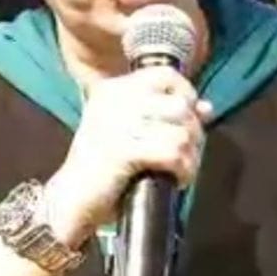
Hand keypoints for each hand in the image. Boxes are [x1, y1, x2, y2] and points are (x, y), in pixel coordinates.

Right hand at [44, 67, 211, 247]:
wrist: (70, 201)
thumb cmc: (104, 169)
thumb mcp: (133, 133)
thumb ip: (166, 116)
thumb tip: (206, 107)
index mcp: (113, 90)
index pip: (166, 74)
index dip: (186, 94)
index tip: (189, 119)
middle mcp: (115, 99)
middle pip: (180, 104)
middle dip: (193, 132)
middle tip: (186, 154)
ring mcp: (117, 123)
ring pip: (181, 131)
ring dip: (190, 156)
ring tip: (181, 170)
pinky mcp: (123, 150)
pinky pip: (172, 153)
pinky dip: (183, 169)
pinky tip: (177, 180)